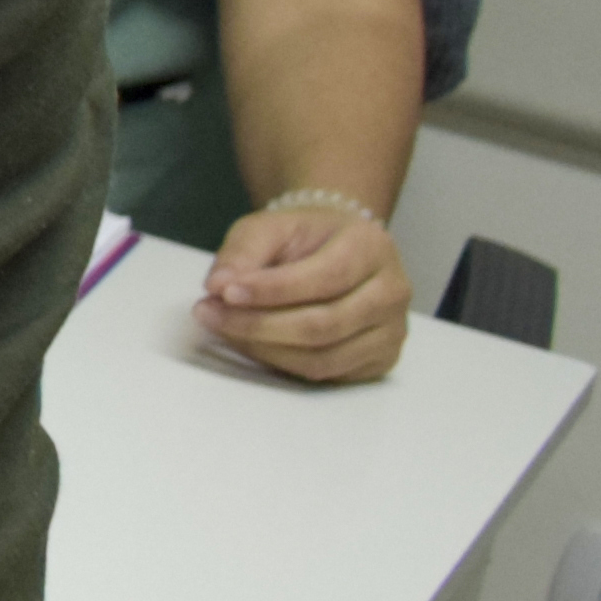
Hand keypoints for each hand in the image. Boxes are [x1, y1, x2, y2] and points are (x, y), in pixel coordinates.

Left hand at [200, 197, 411, 383]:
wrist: (335, 249)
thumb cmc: (304, 237)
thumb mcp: (269, 227)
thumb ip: (243, 252)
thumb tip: (218, 285)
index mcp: (372, 247)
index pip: (325, 278)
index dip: (271, 291)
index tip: (223, 292)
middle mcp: (391, 292)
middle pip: (323, 325)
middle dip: (258, 325)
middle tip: (209, 314)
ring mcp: (391, 331)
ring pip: (323, 358)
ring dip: (264, 348)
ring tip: (223, 328)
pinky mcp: (380, 360)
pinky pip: (326, 373)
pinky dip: (281, 362)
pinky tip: (252, 343)